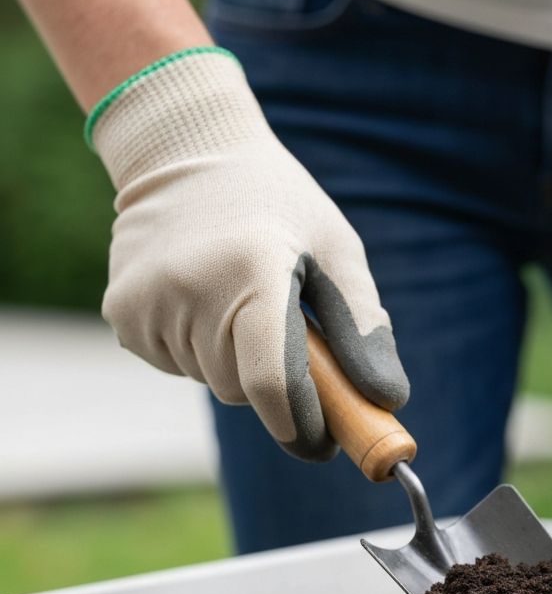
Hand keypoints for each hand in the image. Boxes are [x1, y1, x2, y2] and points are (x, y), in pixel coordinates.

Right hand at [92, 48, 408, 460]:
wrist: (186, 151)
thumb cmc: (280, 205)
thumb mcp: (338, 252)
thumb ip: (364, 328)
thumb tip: (387, 400)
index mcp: (253, 272)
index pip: (273, 382)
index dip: (303, 425)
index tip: (327, 442)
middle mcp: (191, 290)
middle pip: (246, 389)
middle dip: (279, 382)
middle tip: (290, 332)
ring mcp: (147, 304)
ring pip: (214, 380)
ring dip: (239, 361)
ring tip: (241, 296)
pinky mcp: (122, 314)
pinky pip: (179, 364)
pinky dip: (202, 348)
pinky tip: (205, 297)